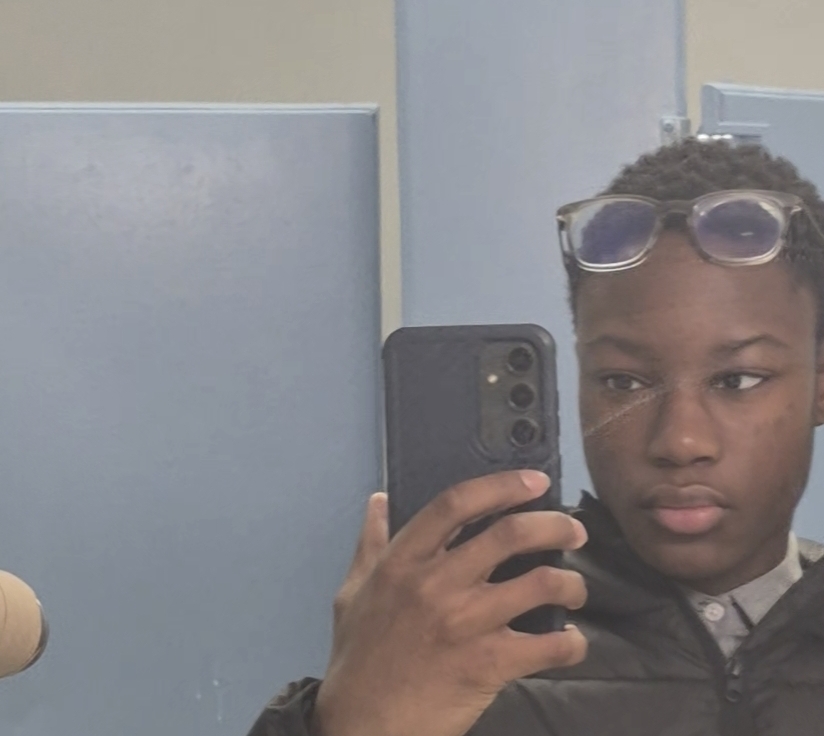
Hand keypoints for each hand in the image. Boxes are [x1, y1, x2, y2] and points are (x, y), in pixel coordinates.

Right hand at [312, 470, 587, 735]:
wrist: (363, 725)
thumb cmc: (358, 656)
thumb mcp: (352, 591)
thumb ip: (369, 542)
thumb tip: (380, 500)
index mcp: (403, 561)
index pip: (457, 504)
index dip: (502, 486)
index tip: (534, 483)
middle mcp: (438, 583)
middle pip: (511, 534)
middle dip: (555, 525)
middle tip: (574, 531)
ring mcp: (466, 623)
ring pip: (541, 583)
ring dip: (571, 582)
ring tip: (574, 589)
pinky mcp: (489, 665)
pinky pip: (549, 645)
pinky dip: (571, 643)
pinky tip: (571, 641)